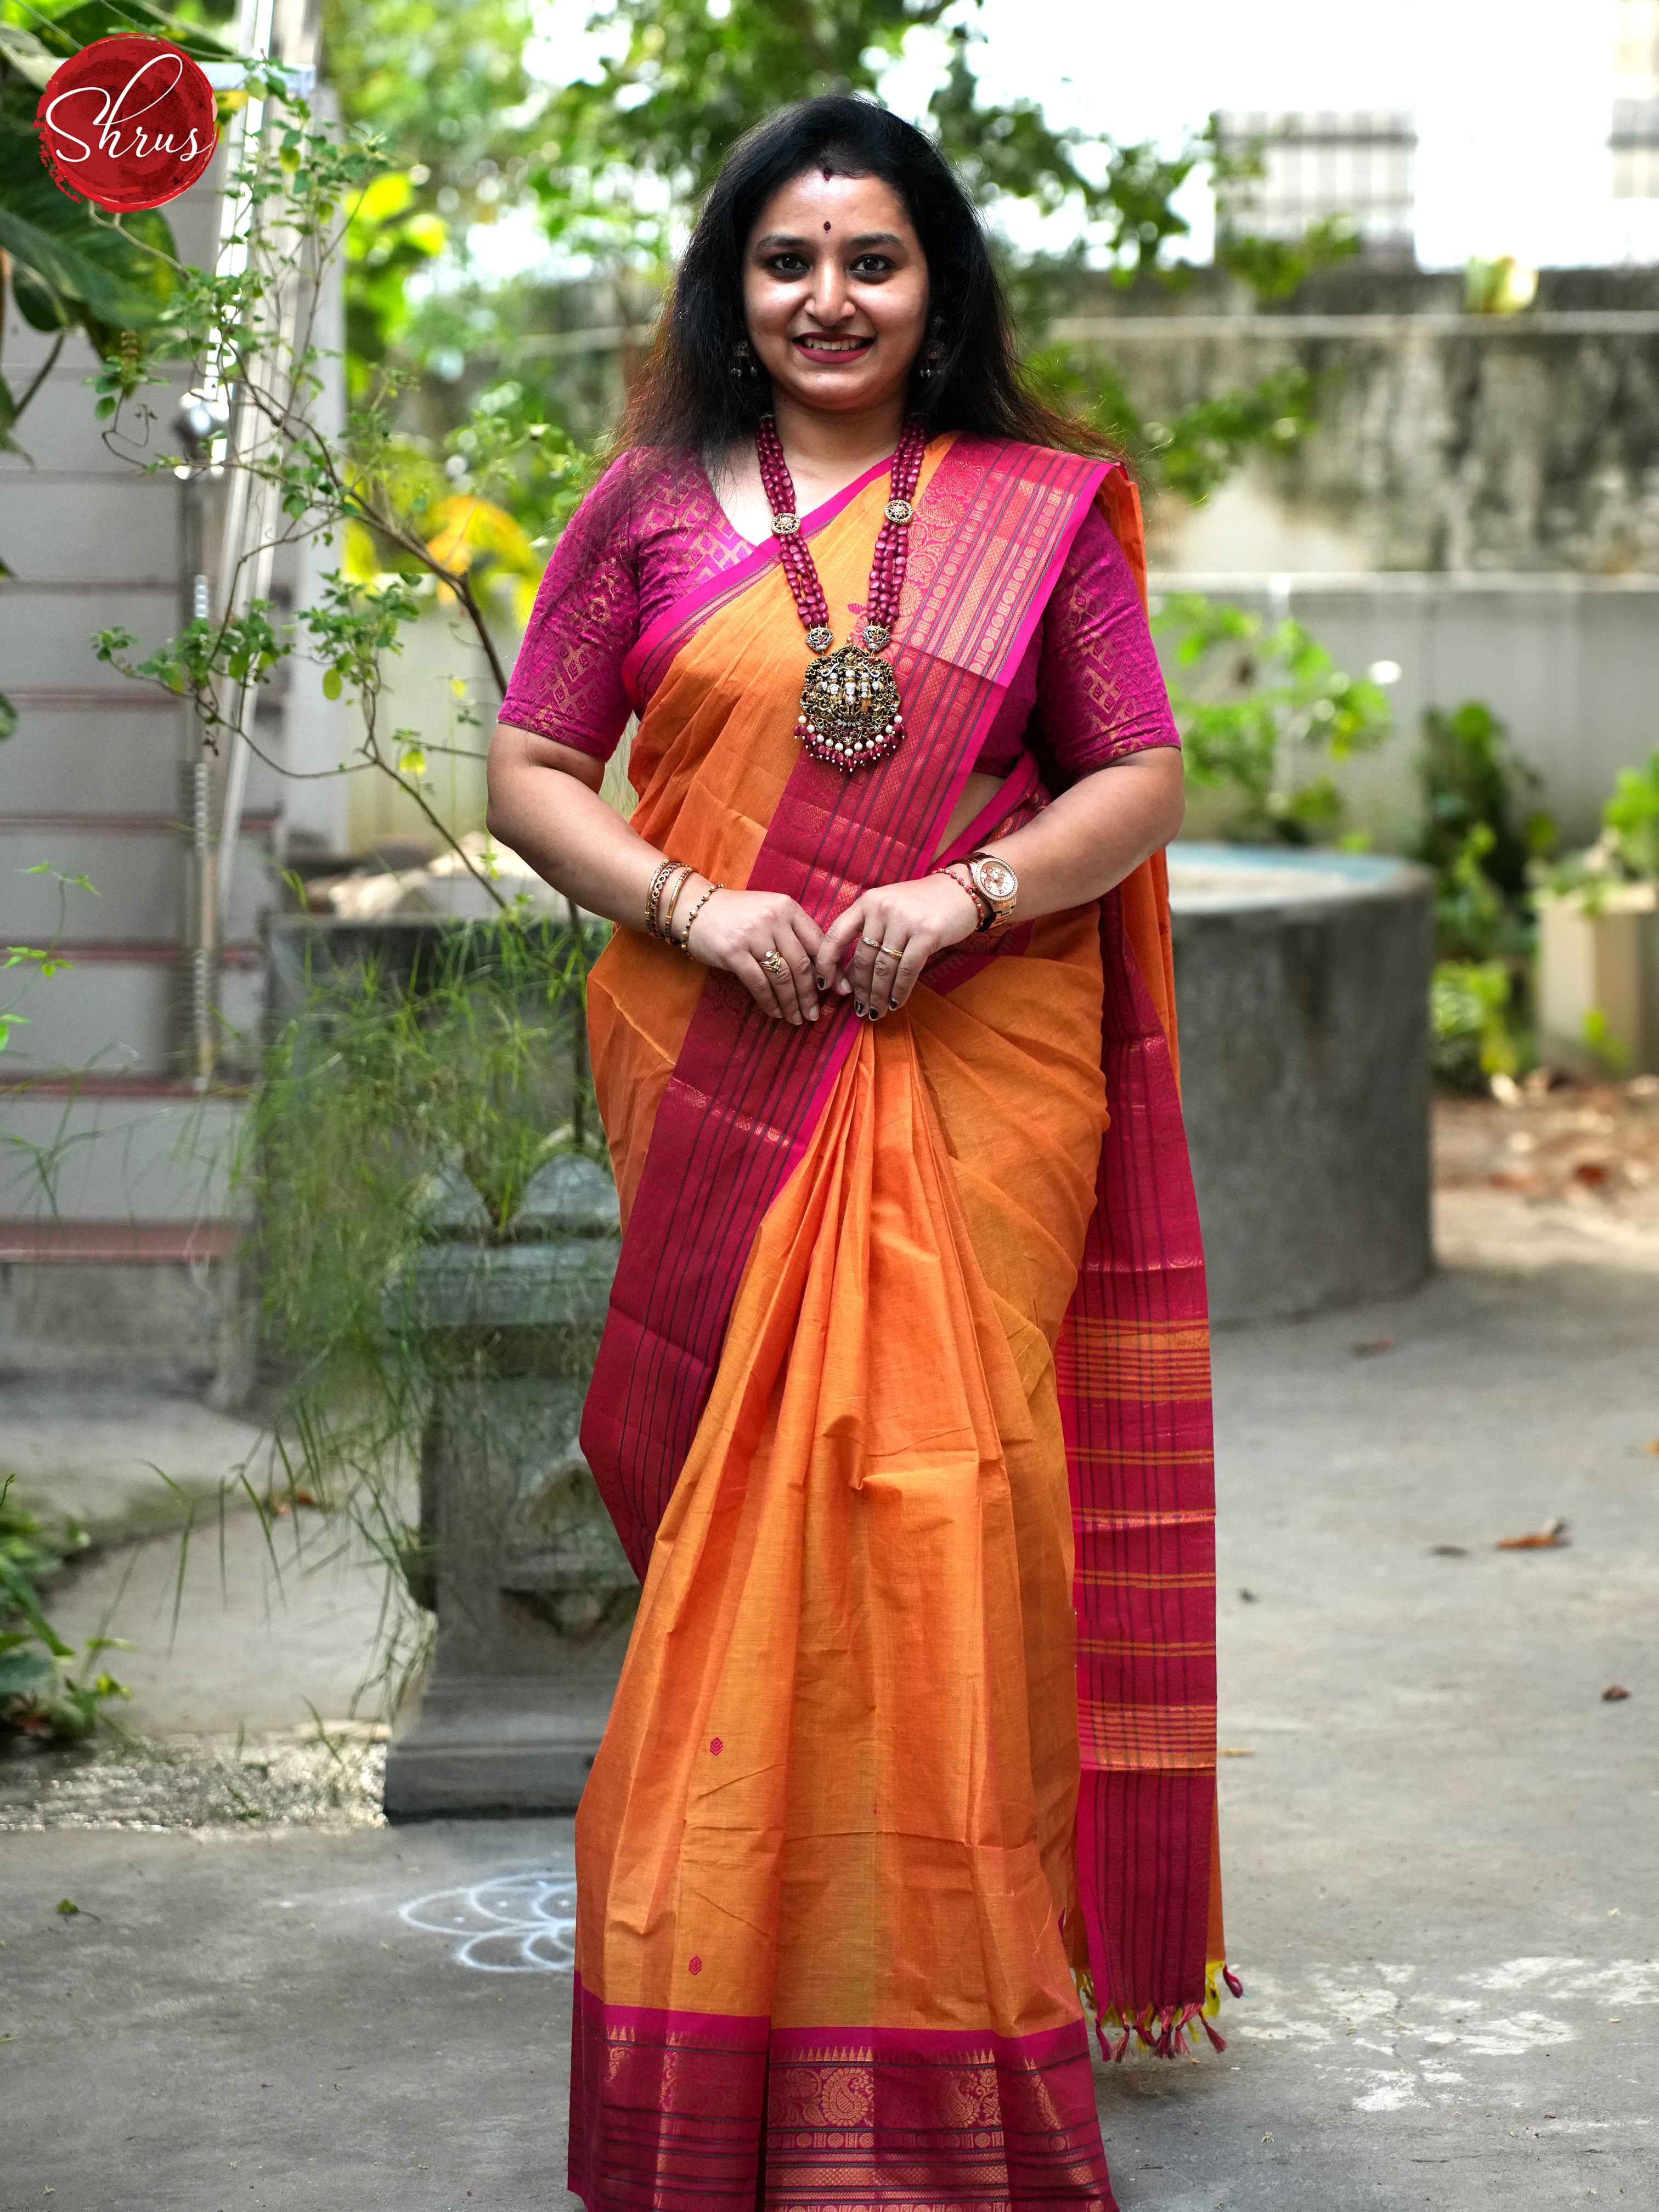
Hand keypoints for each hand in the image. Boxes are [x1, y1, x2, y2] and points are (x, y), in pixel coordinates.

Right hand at [682, 883, 824, 1023]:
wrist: (696, 908)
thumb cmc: (738, 915)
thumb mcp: (770, 913)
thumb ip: (793, 933)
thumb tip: (820, 969)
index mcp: (787, 908)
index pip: (817, 942)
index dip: (828, 970)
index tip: (835, 990)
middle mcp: (773, 919)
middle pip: (801, 964)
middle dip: (810, 994)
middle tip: (814, 1014)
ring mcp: (753, 936)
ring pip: (782, 977)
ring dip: (791, 1003)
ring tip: (796, 1018)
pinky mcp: (733, 953)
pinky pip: (759, 984)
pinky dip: (770, 1002)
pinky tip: (775, 1013)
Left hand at [814, 871, 980, 1017]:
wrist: (961, 890)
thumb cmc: (921, 905)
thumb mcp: (888, 911)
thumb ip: (868, 937)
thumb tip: (847, 978)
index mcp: (867, 901)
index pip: (836, 935)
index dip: (826, 963)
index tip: (824, 985)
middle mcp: (882, 908)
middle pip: (862, 958)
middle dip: (859, 989)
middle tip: (859, 1008)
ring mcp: (905, 920)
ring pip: (884, 968)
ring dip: (878, 995)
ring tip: (876, 1012)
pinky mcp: (927, 933)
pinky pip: (907, 970)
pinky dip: (900, 990)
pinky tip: (896, 1003)